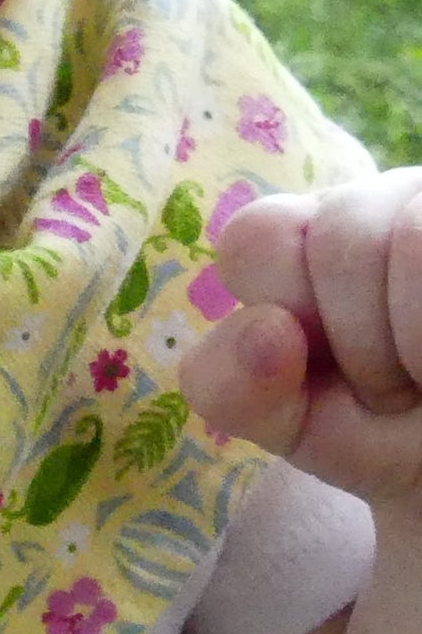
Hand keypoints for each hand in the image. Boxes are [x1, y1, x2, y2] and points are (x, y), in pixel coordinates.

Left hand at [179, 167, 421, 507]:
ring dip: (418, 339)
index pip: (258, 236)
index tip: (325, 364)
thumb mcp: (292, 422)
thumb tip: (266, 329)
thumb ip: (230, 386)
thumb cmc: (383, 434)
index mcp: (307, 236)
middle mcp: (385, 200)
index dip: (289, 312)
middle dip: (364, 341)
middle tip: (397, 382)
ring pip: (416, 235)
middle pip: (343, 235)